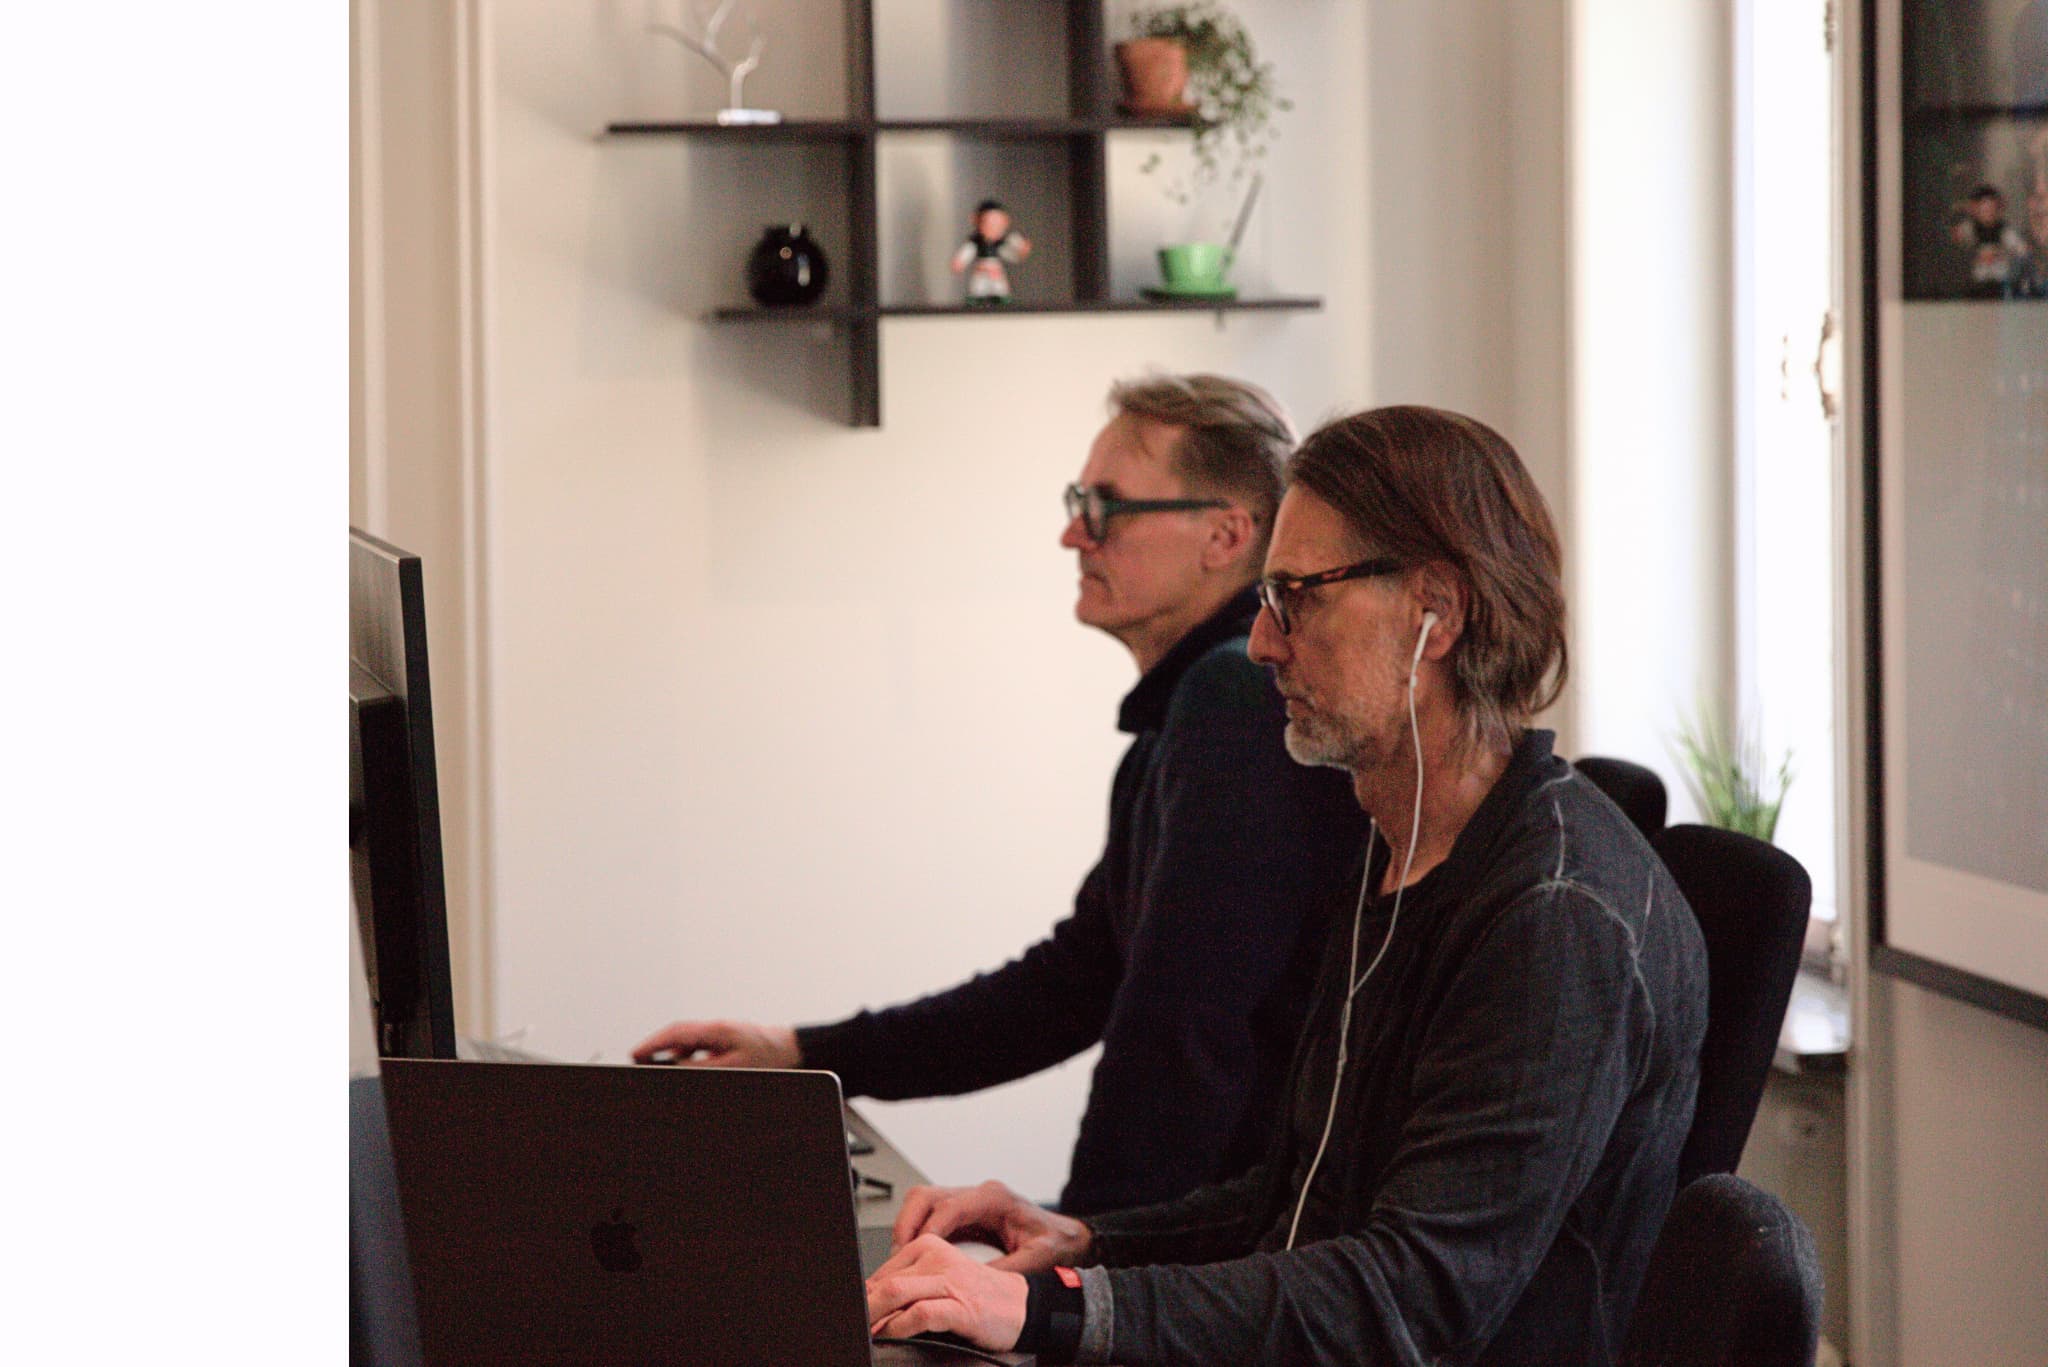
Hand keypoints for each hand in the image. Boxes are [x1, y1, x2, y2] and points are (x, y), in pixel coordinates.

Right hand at [629, 1020, 798, 1067]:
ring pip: (684, 1037)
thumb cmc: (767, 1056)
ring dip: (668, 1049)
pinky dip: (682, 1053)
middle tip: (637, 1059)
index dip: (654, 1043)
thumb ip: (704, 1065)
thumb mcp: (734, 1065)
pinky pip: (695, 1043)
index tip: (637, 1052)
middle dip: (655, 1045)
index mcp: (717, 1030)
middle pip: (676, 1032)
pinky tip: (679, 1064)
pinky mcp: (720, 1037)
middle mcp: (714, 1027)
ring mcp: (717, 1030)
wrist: (786, 1047)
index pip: (677, 1032)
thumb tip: (678, 1065)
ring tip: (653, 1063)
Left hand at [866, 1235, 1027, 1349]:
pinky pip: (920, 1313)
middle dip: (865, 1308)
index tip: (857, 1314)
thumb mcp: (940, 1280)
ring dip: (876, 1317)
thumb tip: (872, 1301)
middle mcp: (938, 1257)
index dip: (864, 1297)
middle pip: (885, 1282)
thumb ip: (910, 1284)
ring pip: (896, 1292)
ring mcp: (950, 1280)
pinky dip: (900, 1326)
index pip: (883, 1271)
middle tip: (857, 1326)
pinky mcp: (961, 1305)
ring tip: (871, 1333)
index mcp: (929, 1246)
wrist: (1021, 1305)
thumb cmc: (979, 1295)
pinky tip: (894, 1334)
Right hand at [892, 1180, 1092, 1272]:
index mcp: (994, 1198)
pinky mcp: (964, 1217)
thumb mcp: (1036, 1258)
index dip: (929, 1229)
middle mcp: (978, 1195)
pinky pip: (931, 1219)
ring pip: (924, 1204)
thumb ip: (1006, 1270)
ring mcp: (969, 1203)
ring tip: (901, 1258)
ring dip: (908, 1228)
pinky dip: (917, 1235)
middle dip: (907, 1223)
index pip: (950, 1206)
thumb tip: (974, 1284)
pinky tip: (915, 1258)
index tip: (918, 1253)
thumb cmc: (1056, 1243)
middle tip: (899, 1254)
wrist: (1069, 1240)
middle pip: (927, 1197)